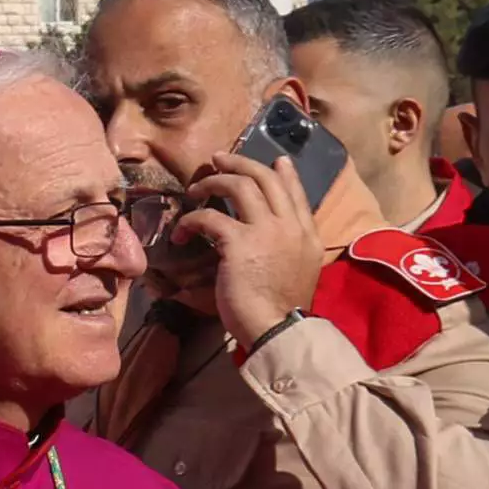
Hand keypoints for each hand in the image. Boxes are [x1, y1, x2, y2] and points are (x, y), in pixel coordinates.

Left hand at [171, 152, 327, 352]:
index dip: (284, 174)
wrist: (276, 328)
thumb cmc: (282, 308)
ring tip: (194, 190)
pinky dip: (190, 220)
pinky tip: (181, 232)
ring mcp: (266, 231)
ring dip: (212, 182)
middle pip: (265, 178)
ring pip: (239, 185)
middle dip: (240, 163)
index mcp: (307, 234)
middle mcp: (290, 226)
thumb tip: (277, 232)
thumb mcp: (300, 270)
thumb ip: (291, 246)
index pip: (296, 193)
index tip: (276, 160)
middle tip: (218, 160)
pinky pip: (209, 217)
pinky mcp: (238, 242)